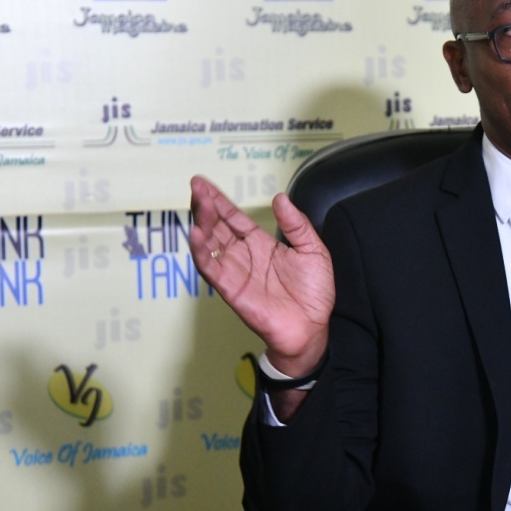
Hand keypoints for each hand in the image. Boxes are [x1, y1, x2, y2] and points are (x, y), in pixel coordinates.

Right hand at [188, 175, 334, 375]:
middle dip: (206, 206)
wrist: (313, 327)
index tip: (203, 183)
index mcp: (261, 244)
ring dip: (202, 224)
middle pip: (217, 226)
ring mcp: (235, 272)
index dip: (219, 201)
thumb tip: (281, 198)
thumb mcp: (313, 250)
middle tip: (197, 186)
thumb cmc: (313, 294)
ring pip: (211, 244)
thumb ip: (297, 225)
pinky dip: (201, 252)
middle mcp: (244, 256)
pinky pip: (212, 269)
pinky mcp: (231, 290)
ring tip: (199, 205)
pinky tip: (197, 235)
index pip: (234, 217)